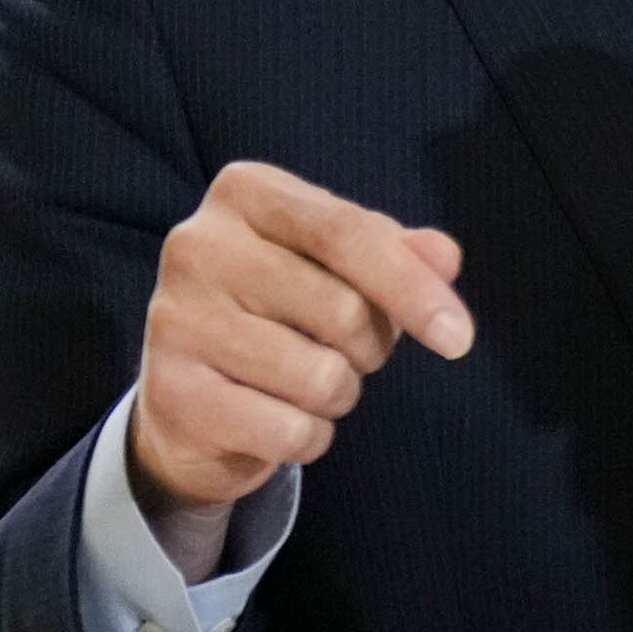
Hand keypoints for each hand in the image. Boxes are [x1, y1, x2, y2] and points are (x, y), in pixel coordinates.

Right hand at [124, 160, 473, 544]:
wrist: (188, 399)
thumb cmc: (276, 315)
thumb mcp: (337, 267)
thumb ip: (395, 254)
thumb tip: (445, 256)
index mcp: (244, 193)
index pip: (349, 232)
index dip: (413, 288)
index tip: (459, 336)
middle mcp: (198, 245)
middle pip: (343, 310)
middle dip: (368, 349)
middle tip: (339, 352)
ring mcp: (177, 319)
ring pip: (321, 377)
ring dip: (337, 397)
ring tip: (300, 384)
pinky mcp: (173, 393)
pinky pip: (291, 431)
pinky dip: (307, 438)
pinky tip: (273, 421)